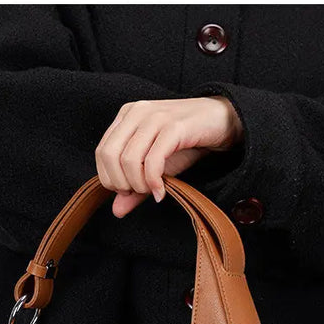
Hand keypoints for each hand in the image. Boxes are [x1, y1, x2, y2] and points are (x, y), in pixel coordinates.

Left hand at [95, 97, 242, 216]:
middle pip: (110, 156)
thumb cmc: (186, 143)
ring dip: (140, 185)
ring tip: (154, 190)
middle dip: (122, 183)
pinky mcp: (174, 126)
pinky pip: (153, 160)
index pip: (101, 152)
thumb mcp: (157, 167)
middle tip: (141, 192)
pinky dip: (155, 182)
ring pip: (129, 159)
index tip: (129, 190)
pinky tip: (162, 192)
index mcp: (127, 116)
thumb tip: (116, 210)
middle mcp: (137, 112)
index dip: (110, 178)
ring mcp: (155, 117)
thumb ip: (135, 187)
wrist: (221, 122)